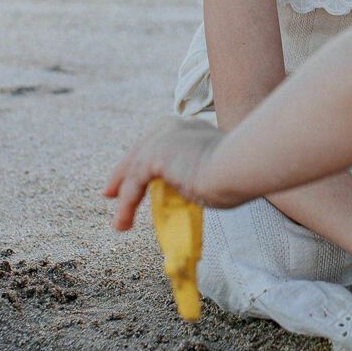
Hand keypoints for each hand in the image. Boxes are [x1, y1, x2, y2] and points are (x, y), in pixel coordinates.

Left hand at [104, 116, 228, 231]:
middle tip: (110, 192)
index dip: (143, 160)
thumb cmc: (240, 171)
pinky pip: (134, 185)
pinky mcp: (154, 155)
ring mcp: (162, 138)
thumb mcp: (217, 167)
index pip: (159, 143)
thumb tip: (201, 186)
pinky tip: (123, 223)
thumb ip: (202, 170)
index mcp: (190, 127)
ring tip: (119, 221)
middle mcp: (174, 127)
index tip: (134, 178)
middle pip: (140, 152)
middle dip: (123, 173)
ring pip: (134, 169)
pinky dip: (127, 205)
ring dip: (124, 197)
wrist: (241, 165)